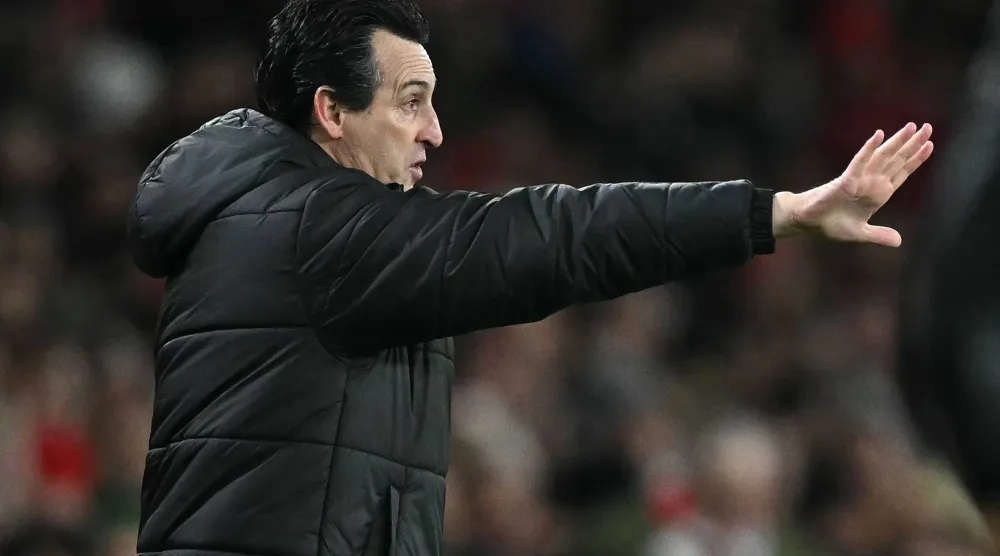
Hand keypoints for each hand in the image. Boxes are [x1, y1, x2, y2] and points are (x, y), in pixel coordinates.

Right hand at [773, 122, 934, 245]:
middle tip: (928, 127)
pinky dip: (869, 149)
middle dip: (913, 144)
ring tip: (911, 126)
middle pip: (897, 160)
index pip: (902, 172)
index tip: (930, 144)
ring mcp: (860, 179)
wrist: (809, 222)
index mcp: (879, 193)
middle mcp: (872, 183)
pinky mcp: (846, 180)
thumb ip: (879, 235)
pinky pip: (859, 162)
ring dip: (897, 141)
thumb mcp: (860, 233)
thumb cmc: (831, 225)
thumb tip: (899, 242)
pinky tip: (878, 135)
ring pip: (883, 157)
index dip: (916, 159)